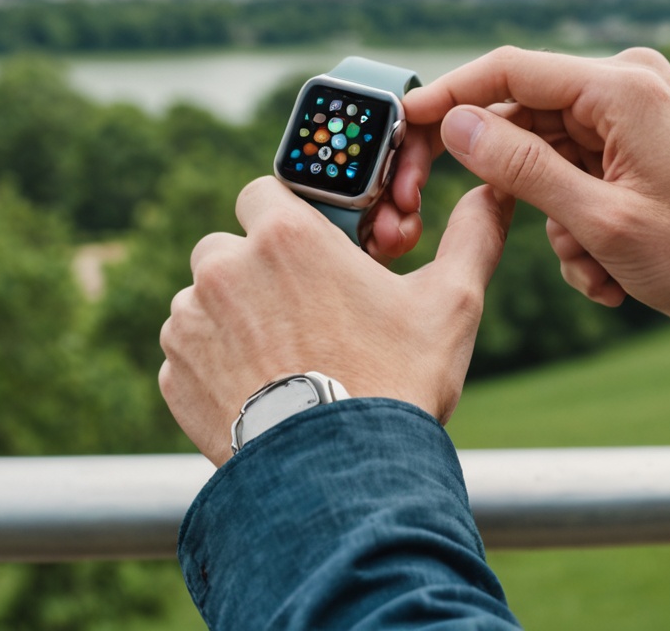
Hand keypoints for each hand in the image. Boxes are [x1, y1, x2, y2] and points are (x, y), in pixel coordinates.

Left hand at [158, 177, 513, 464]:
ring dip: (233, 317)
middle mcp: (225, 268)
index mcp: (285, 235)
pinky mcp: (174, 374)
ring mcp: (192, 323)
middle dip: (257, 268)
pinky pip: (189, 352)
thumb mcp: (450, 304)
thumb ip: (472, 237)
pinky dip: (215, 363)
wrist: (338, 477)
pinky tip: (260, 389)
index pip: (262, 191)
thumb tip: (494, 194)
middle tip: (302, 309)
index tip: (310, 248)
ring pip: (203, 300)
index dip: (286, 216)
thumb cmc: (395, 383)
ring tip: (283, 357)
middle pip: (228, 245)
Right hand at [399, 47, 669, 337]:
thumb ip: (522, 168)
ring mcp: (634, 119)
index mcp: (620, 87)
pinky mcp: (638, 150)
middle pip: (522, 118)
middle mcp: (627, 88)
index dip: (448, 95)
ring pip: (546, 163)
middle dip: (508, 186)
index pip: (508, 70)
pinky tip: (612, 274)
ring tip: (597, 268)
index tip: (402, 123)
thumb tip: (456, 125)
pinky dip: (581, 231)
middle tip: (481, 227)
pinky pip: (577, 180)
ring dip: (557, 226)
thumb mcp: (599, 221)